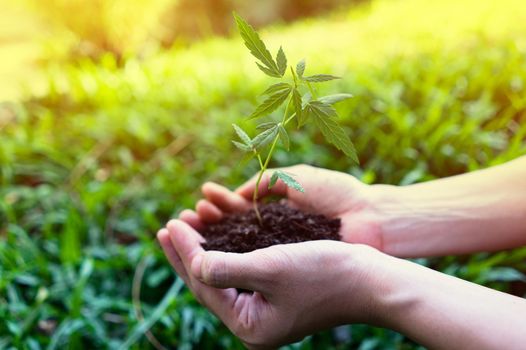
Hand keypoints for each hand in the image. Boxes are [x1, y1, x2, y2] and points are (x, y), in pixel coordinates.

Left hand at [157, 220, 381, 348]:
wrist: (370, 279)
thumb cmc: (325, 274)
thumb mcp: (270, 268)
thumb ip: (225, 268)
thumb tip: (192, 263)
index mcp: (249, 325)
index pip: (205, 283)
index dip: (185, 252)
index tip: (170, 224)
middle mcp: (254, 322)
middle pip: (209, 283)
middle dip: (188, 253)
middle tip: (168, 226)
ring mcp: (265, 309)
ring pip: (223, 274)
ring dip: (205, 249)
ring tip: (186, 227)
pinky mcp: (276, 294)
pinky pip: (240, 270)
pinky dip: (226, 251)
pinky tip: (217, 236)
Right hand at [180, 164, 385, 249]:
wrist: (373, 219)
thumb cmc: (337, 196)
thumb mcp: (294, 180)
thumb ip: (263, 186)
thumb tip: (236, 197)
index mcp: (276, 217)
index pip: (236, 217)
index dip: (216, 209)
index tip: (199, 197)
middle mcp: (275, 242)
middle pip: (230, 238)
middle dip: (205, 227)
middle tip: (179, 220)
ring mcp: (279, 263)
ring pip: (235, 254)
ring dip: (210, 241)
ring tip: (188, 227)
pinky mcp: (285, 278)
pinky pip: (249, 267)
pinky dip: (228, 257)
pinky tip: (209, 250)